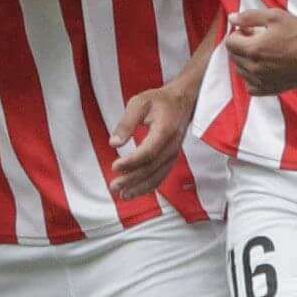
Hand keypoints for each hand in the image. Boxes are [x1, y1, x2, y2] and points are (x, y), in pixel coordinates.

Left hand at [107, 79, 195, 200]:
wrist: (183, 101)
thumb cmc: (159, 101)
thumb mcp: (139, 103)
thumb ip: (126, 123)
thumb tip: (114, 143)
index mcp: (165, 130)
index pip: (148, 152)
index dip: (131, 163)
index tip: (115, 167)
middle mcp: (172, 146)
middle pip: (152, 168)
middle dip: (132, 180)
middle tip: (114, 186)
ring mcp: (174, 154)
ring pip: (158, 176)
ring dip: (140, 187)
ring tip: (123, 195)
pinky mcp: (172, 158)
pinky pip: (161, 176)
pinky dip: (149, 186)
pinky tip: (135, 191)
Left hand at [223, 4, 296, 90]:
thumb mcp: (275, 17)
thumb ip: (250, 16)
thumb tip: (231, 18)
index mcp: (254, 49)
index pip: (230, 42)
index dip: (239, 33)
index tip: (252, 30)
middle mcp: (255, 68)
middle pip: (234, 56)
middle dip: (242, 45)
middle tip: (260, 39)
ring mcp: (262, 80)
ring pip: (241, 71)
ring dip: (247, 61)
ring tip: (264, 53)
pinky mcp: (270, 89)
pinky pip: (250, 86)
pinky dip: (252, 78)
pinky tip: (264, 68)